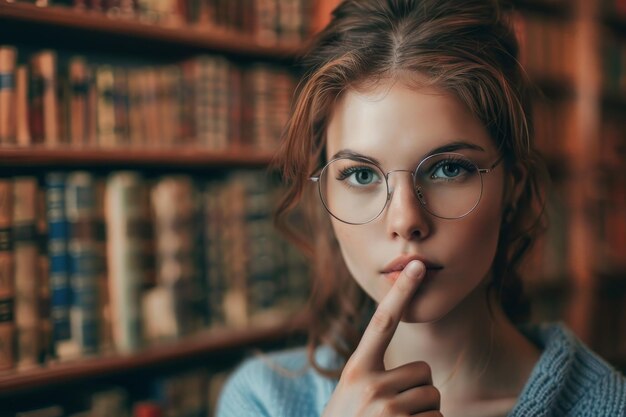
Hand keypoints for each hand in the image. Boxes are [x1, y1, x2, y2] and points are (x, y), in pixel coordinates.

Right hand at [322, 260, 441, 416]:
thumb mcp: (350, 395)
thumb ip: (373, 375)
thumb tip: (417, 368)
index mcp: (356, 370)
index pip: (381, 323)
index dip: (400, 293)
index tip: (415, 266)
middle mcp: (371, 384)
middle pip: (423, 372)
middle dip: (418, 392)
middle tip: (394, 413)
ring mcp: (388, 409)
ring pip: (434, 399)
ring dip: (424, 415)